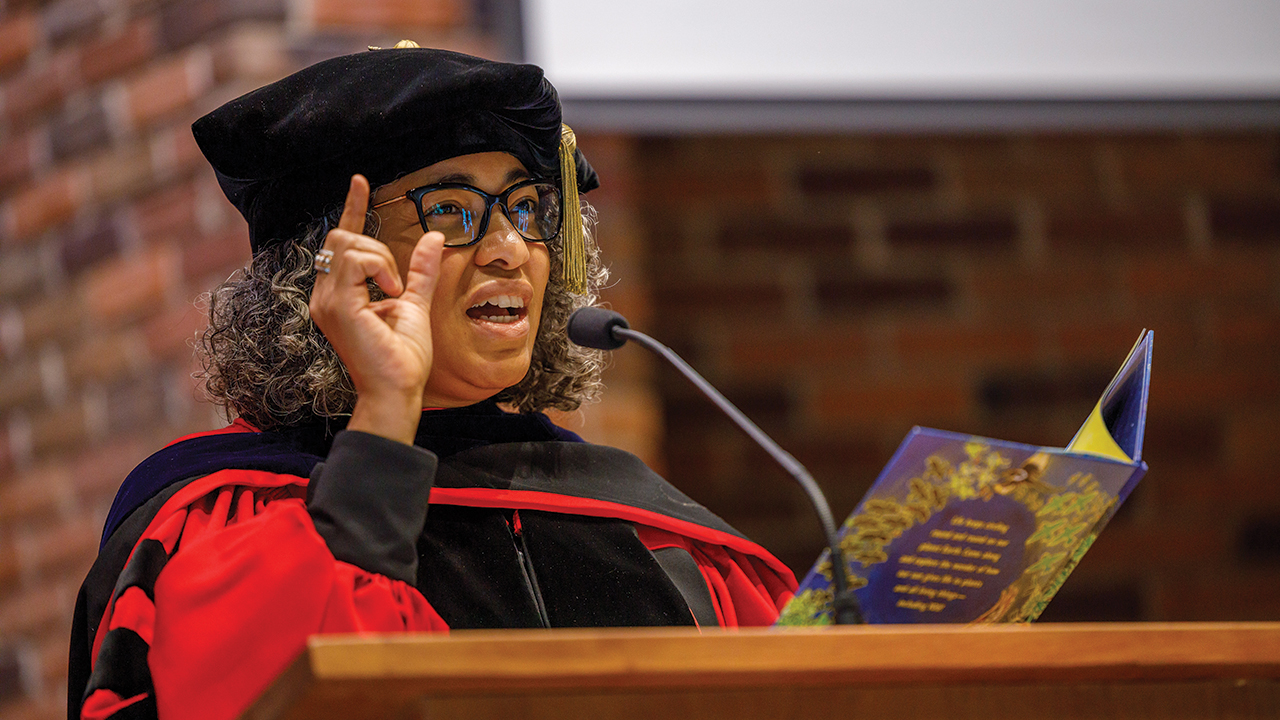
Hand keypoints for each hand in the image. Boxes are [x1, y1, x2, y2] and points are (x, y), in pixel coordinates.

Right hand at [308, 175, 445, 443]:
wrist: (397, 389)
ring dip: (381, 258)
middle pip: (341, 237)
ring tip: (393, 290)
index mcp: (338, 295)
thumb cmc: (403, 358)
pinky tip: (389, 292)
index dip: (351, 209)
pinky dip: (380, 268)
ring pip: (348, 244)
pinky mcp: (338, 305)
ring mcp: (327, 300)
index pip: (339, 242)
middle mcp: (325, 295)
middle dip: (375, 245)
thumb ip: (421, 272)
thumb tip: (434, 238)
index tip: (360, 182)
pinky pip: (357, 259)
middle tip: (396, 280)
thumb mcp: (416, 304)